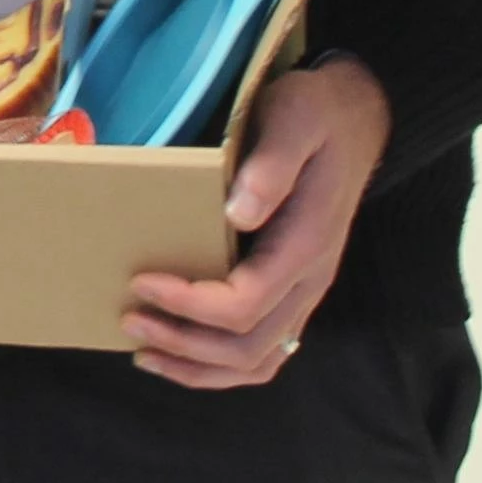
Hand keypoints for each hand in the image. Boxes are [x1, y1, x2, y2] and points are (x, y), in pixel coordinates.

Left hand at [123, 56, 389, 387]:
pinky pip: (263, 349)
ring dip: (198, 366)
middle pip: (249, 346)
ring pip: (259, 360)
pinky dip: (219, 363)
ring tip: (143, 352)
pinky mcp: (291, 290)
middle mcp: (308, 280)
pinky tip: (179, 351)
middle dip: (183, 342)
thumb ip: (271, 166)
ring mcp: (303, 291)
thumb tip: (238, 213)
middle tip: (128, 318)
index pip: (245, 302)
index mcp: (305, 246)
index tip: (141, 281)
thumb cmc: (314, 116)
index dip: (189, 304)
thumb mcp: (294, 120)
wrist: (353, 119)